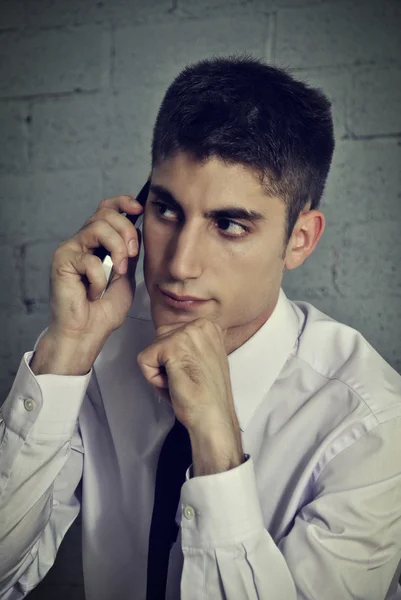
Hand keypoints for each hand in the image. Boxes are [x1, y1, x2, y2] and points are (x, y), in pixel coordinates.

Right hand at [31, 194, 143, 374]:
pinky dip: (99, 279)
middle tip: (132, 254)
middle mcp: (82, 242)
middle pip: (104, 212)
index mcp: (98, 243)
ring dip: (117, 249)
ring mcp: (71, 250)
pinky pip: (89, 259)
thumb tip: (137, 229)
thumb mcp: (127, 276)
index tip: (138, 208)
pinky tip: (95, 293)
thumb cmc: (103, 311)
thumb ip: (129, 253)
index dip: (122, 203)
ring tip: (118, 272)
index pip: (107, 209)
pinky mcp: (61, 261)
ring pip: (97, 227)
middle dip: (126, 230)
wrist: (87, 333)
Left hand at [137, 318, 243, 474]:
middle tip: (185, 379)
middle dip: (166, 362)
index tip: (192, 373)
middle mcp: (199, 325)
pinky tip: (173, 385)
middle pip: (160, 338)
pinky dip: (153, 378)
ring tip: (180, 382)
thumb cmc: (208, 394)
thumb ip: (190, 344)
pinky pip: (144, 360)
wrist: (213, 415)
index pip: (173, 334)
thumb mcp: (204, 357)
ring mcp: (186, 334)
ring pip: (152, 349)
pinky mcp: (171, 347)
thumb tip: (169, 341)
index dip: (175, 359)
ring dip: (160, 370)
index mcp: (208, 326)